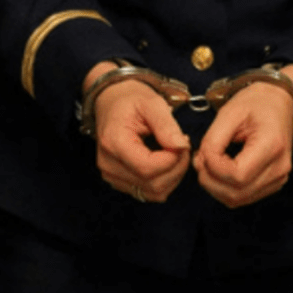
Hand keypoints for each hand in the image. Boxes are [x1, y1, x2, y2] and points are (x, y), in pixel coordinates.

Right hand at [89, 66, 190, 203]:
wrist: (111, 100)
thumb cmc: (130, 99)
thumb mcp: (151, 102)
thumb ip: (166, 125)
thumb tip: (181, 146)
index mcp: (114, 142)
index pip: (147, 168)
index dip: (172, 160)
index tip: (184, 141)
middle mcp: (108, 164)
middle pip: (152, 184)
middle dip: (176, 167)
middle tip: (184, 145)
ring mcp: (111, 175)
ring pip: (153, 192)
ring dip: (172, 176)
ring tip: (176, 152)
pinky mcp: (118, 181)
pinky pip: (148, 192)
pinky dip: (164, 180)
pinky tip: (166, 161)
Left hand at [193, 81, 292, 208]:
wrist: (279, 103)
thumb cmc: (257, 103)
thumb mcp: (231, 111)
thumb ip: (214, 138)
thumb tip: (202, 162)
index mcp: (272, 145)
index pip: (238, 175)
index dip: (214, 167)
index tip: (203, 150)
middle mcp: (279, 168)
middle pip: (236, 193)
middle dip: (209, 180)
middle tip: (198, 159)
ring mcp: (278, 179)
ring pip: (237, 199)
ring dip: (214, 186)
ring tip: (206, 163)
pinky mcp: (272, 184)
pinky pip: (242, 197)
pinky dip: (224, 188)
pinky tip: (218, 170)